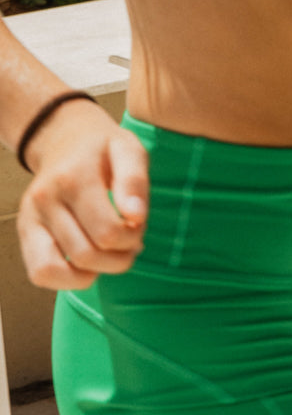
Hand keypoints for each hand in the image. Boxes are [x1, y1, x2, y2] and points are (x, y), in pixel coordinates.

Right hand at [17, 100, 147, 289]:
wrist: (67, 138)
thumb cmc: (104, 148)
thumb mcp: (129, 149)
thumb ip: (135, 182)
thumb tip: (135, 218)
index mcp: (74, 177)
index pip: (107, 231)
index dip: (131, 238)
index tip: (139, 226)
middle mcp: (46, 199)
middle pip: (85, 254)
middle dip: (118, 257)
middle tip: (131, 243)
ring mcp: (30, 217)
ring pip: (57, 270)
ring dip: (95, 272)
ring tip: (112, 256)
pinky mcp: (25, 231)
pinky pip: (38, 272)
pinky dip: (66, 279)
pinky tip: (88, 265)